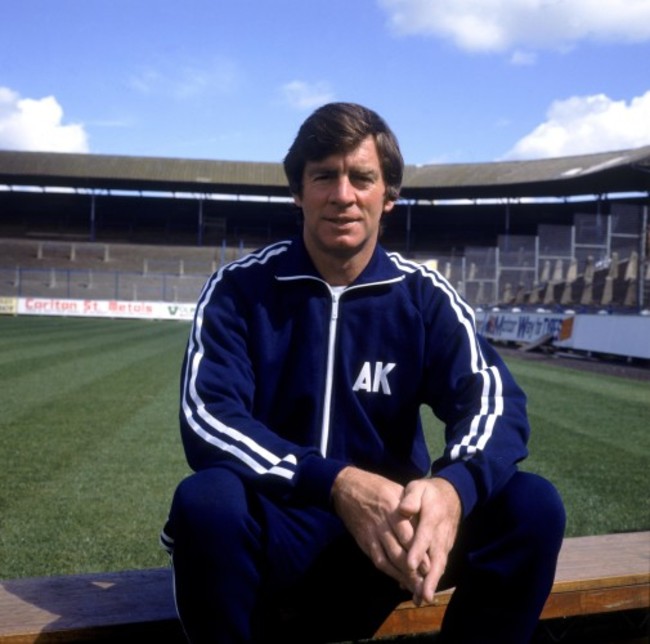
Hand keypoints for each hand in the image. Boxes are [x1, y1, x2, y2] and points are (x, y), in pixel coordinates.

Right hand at [331, 467, 422, 592]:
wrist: (346, 487)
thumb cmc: (376, 486)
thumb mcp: (396, 489)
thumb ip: (410, 507)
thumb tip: (426, 524)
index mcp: (393, 508)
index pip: (408, 535)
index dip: (419, 552)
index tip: (430, 567)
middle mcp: (382, 523)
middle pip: (399, 551)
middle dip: (412, 570)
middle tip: (425, 583)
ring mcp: (371, 533)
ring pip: (387, 559)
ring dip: (401, 575)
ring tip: (414, 587)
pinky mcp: (364, 540)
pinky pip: (377, 559)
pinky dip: (388, 571)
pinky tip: (398, 579)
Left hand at [398, 477, 460, 604]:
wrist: (452, 495)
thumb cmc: (429, 492)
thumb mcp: (419, 488)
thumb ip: (412, 498)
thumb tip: (404, 509)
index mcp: (433, 516)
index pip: (425, 534)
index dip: (418, 550)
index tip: (410, 565)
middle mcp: (441, 533)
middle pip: (436, 557)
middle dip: (430, 577)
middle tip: (423, 594)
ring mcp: (445, 542)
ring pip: (439, 565)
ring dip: (432, 583)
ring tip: (423, 598)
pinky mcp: (445, 548)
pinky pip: (439, 565)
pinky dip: (432, 579)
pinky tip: (422, 591)